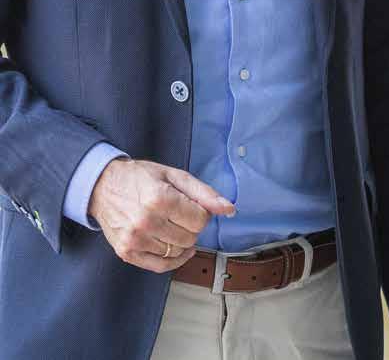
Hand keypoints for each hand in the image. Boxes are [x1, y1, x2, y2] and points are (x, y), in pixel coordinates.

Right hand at [89, 158, 234, 272]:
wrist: (103, 186)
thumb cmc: (141, 178)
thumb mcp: (174, 176)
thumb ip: (204, 193)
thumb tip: (229, 209)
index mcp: (160, 198)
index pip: (200, 219)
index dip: (202, 213)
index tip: (193, 206)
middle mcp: (146, 221)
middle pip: (190, 237)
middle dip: (192, 226)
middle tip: (181, 215)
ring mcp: (135, 240)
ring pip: (177, 252)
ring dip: (182, 241)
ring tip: (172, 226)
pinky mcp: (127, 253)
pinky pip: (160, 267)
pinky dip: (174, 260)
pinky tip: (175, 247)